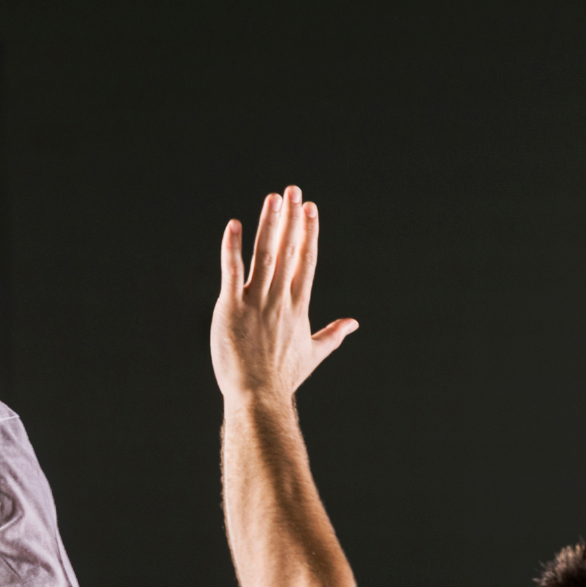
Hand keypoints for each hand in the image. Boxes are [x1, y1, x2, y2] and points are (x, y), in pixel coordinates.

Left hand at [210, 186, 358, 402]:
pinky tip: (234, 225)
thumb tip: (354, 323)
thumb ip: (333, 334)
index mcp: (298, 306)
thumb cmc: (283, 378)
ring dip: (270, 224)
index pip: (307, 261)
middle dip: (292, 218)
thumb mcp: (313, 354)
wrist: (258, 397)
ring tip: (274, 197)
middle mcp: (280, 298)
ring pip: (265, 255)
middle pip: (288, 250)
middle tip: (294, 189)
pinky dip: (232, 247)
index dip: (309, 232)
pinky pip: (232, 271)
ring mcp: (256, 301)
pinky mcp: (231, 307)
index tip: (311, 208)